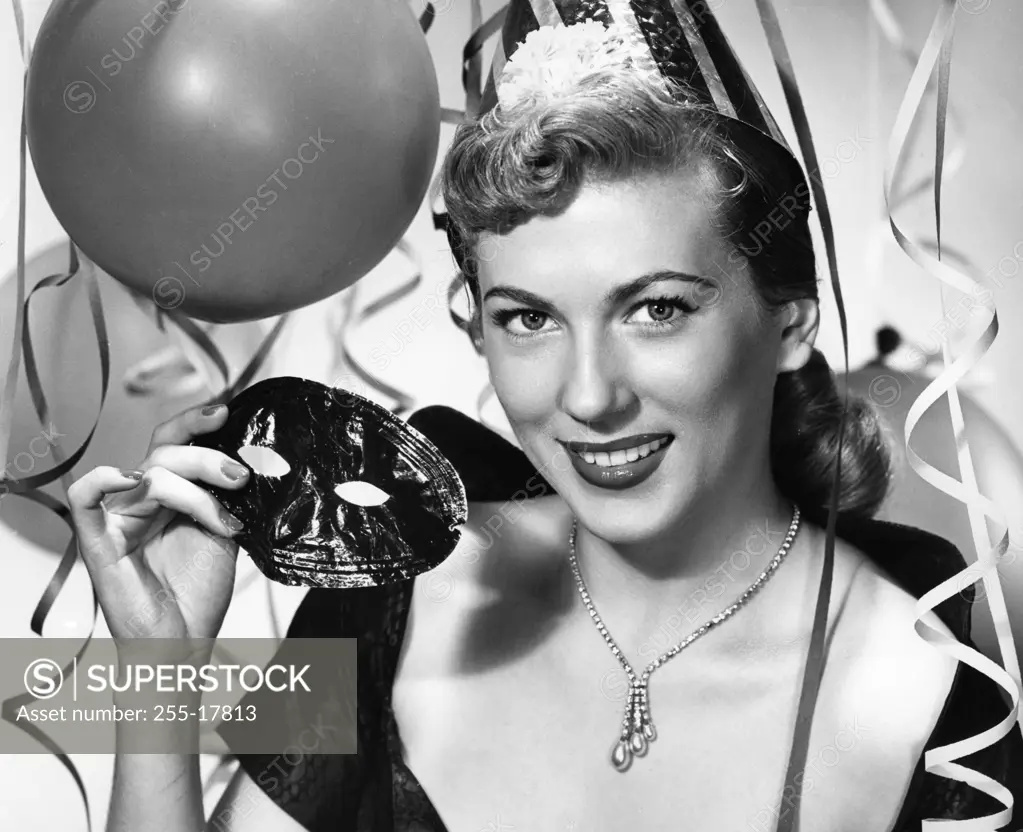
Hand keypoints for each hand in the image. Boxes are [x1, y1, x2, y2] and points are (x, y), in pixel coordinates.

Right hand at [68, 404, 249, 642]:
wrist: (182, 642)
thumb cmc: (197, 592)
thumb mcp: (225, 533)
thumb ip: (228, 496)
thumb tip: (252, 459)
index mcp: (168, 493)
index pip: (175, 441)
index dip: (197, 422)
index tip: (228, 412)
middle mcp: (140, 499)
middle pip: (166, 450)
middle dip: (208, 457)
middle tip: (240, 477)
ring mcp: (119, 517)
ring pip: (151, 474)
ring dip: (196, 492)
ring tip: (226, 521)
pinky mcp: (99, 540)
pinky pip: (85, 496)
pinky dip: (103, 477)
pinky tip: (131, 477)